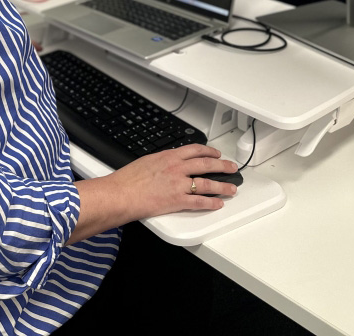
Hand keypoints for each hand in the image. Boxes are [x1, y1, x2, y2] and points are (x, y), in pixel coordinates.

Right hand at [108, 144, 237, 218]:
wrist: (122, 193)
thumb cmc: (128, 179)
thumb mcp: (147, 161)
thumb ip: (162, 161)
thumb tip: (169, 163)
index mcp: (169, 156)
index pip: (195, 150)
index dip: (209, 151)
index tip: (216, 153)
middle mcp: (177, 168)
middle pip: (206, 164)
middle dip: (222, 165)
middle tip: (231, 167)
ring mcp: (178, 185)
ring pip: (207, 184)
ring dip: (222, 186)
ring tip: (231, 188)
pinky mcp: (177, 201)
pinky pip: (199, 202)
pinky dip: (211, 203)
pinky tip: (218, 203)